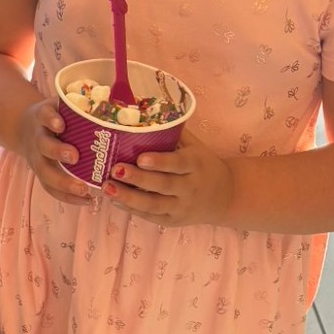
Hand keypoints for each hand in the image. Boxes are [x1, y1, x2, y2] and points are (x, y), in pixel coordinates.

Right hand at [20, 97, 90, 205]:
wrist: (26, 128)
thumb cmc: (56, 116)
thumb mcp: (62, 104)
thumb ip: (83, 104)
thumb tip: (122, 102)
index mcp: (43, 117)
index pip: (44, 115)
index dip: (51, 120)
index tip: (61, 125)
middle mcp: (37, 138)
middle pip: (43, 145)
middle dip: (57, 151)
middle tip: (75, 157)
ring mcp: (37, 158)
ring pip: (44, 172)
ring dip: (63, 182)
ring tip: (84, 190)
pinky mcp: (40, 174)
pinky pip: (50, 188)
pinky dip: (67, 197)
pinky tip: (87, 201)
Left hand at [102, 129, 233, 226]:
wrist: (227, 196)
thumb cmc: (202, 163)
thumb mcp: (194, 146)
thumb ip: (172, 132)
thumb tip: (142, 112)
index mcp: (195, 164)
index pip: (177, 163)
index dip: (160, 162)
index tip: (140, 158)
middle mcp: (190, 188)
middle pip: (163, 185)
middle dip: (138, 179)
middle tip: (115, 170)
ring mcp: (182, 207)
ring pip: (154, 205)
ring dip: (128, 198)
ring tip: (107, 188)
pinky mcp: (174, 221)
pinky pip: (151, 217)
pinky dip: (132, 210)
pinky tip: (114, 200)